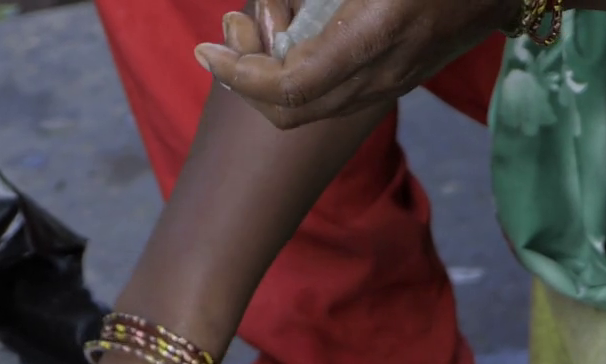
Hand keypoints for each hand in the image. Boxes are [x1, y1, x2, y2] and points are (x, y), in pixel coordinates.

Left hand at [196, 0, 518, 128]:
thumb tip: (272, 10)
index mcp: (373, 35)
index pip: (287, 88)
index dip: (239, 74)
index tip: (208, 47)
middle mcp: (381, 73)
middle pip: (290, 111)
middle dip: (247, 73)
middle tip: (233, 24)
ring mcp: (392, 82)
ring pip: (309, 106)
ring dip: (271, 70)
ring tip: (265, 17)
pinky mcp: (398, 78)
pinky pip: (333, 93)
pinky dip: (299, 70)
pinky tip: (297, 28)